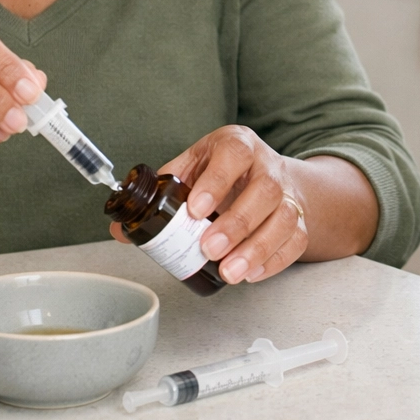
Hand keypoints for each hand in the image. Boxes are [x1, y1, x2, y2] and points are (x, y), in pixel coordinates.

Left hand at [109, 125, 307, 283]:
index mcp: (238, 145)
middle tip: (209, 249)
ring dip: (257, 248)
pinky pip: (295, 240)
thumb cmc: (224, 171)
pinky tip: (251, 274)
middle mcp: (267, 166)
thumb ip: (161, 193)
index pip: (234, 154)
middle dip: (237, 223)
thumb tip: (120, 228)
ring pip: (284, 217)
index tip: (195, 210)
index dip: (216, 181)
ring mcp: (288, 193)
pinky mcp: (298, 219)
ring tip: (229, 272)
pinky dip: (275, 260)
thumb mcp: (192, 168)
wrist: (269, 174)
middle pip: (265, 190)